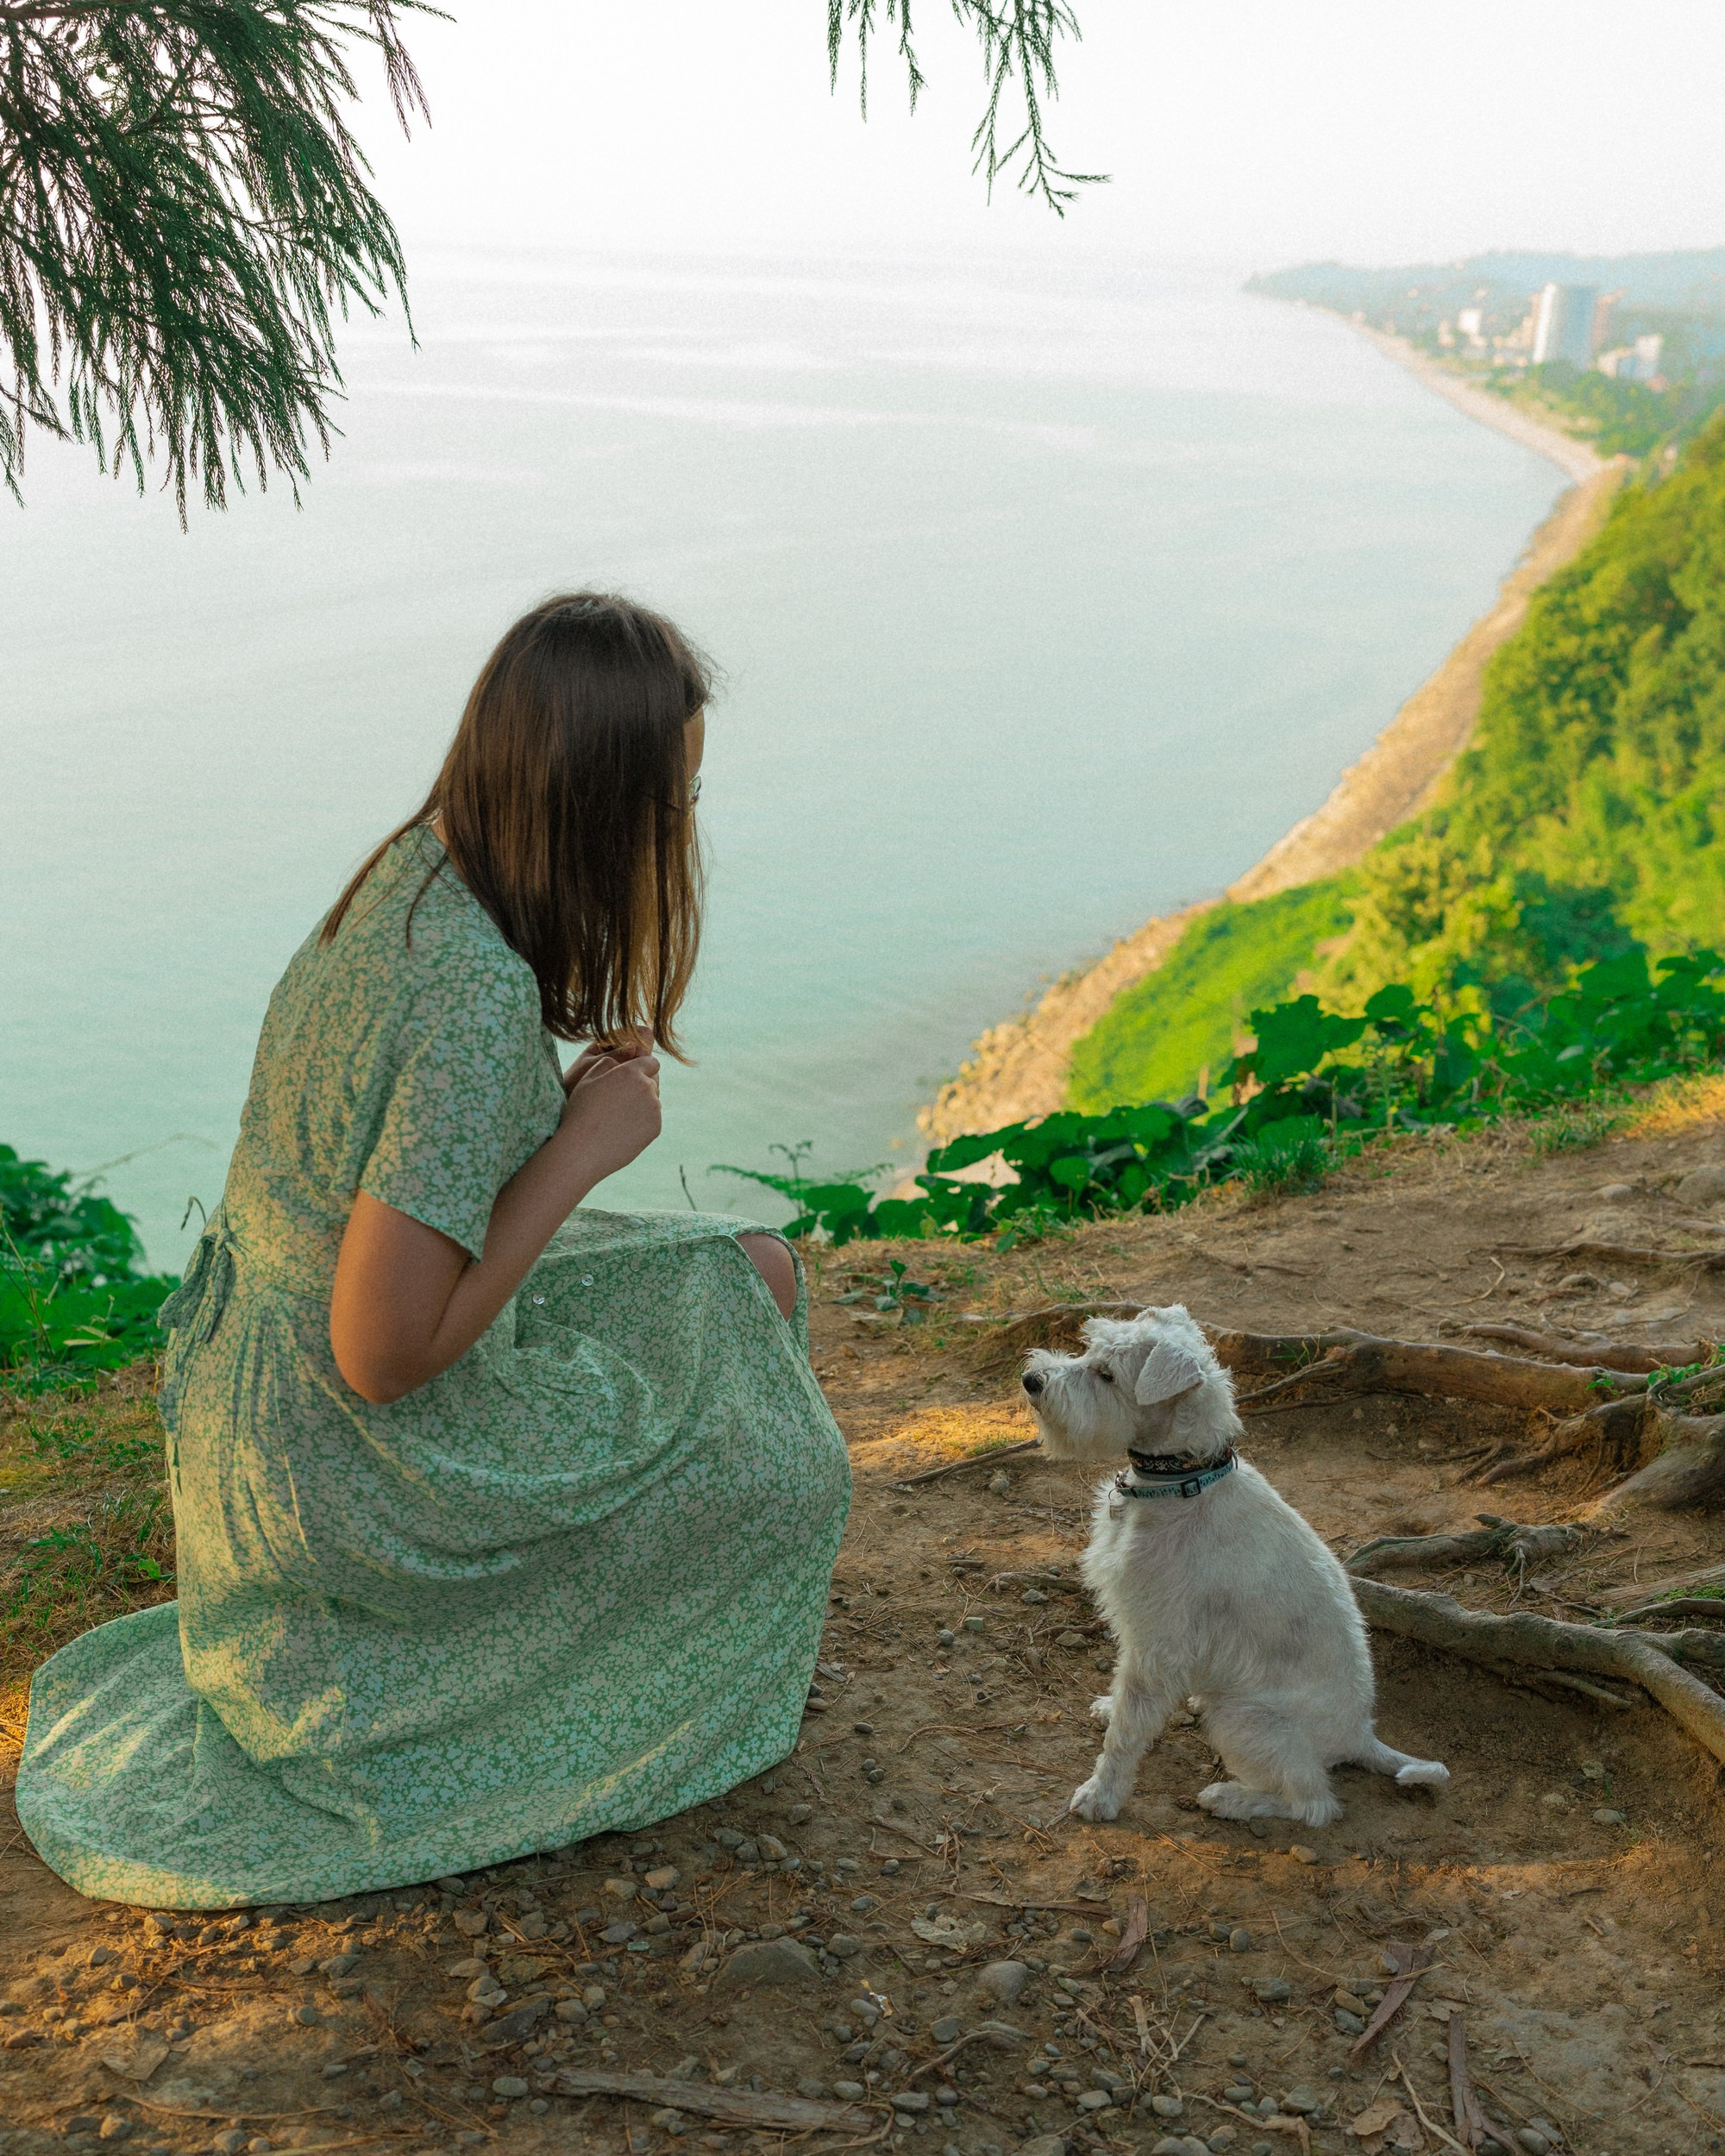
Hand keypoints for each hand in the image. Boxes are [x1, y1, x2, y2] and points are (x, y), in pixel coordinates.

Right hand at [557, 1041, 660, 1179]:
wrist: (582, 1150)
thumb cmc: (580, 1113)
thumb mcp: (587, 1079)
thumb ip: (609, 1062)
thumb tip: (624, 1056)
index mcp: (631, 1072)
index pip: (650, 1061)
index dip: (641, 1066)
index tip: (632, 1075)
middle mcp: (647, 1088)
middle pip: (653, 1081)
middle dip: (642, 1084)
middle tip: (621, 1097)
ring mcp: (654, 1109)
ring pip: (653, 1100)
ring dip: (642, 1103)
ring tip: (618, 1115)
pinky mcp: (655, 1128)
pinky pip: (652, 1119)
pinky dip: (642, 1121)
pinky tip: (623, 1128)